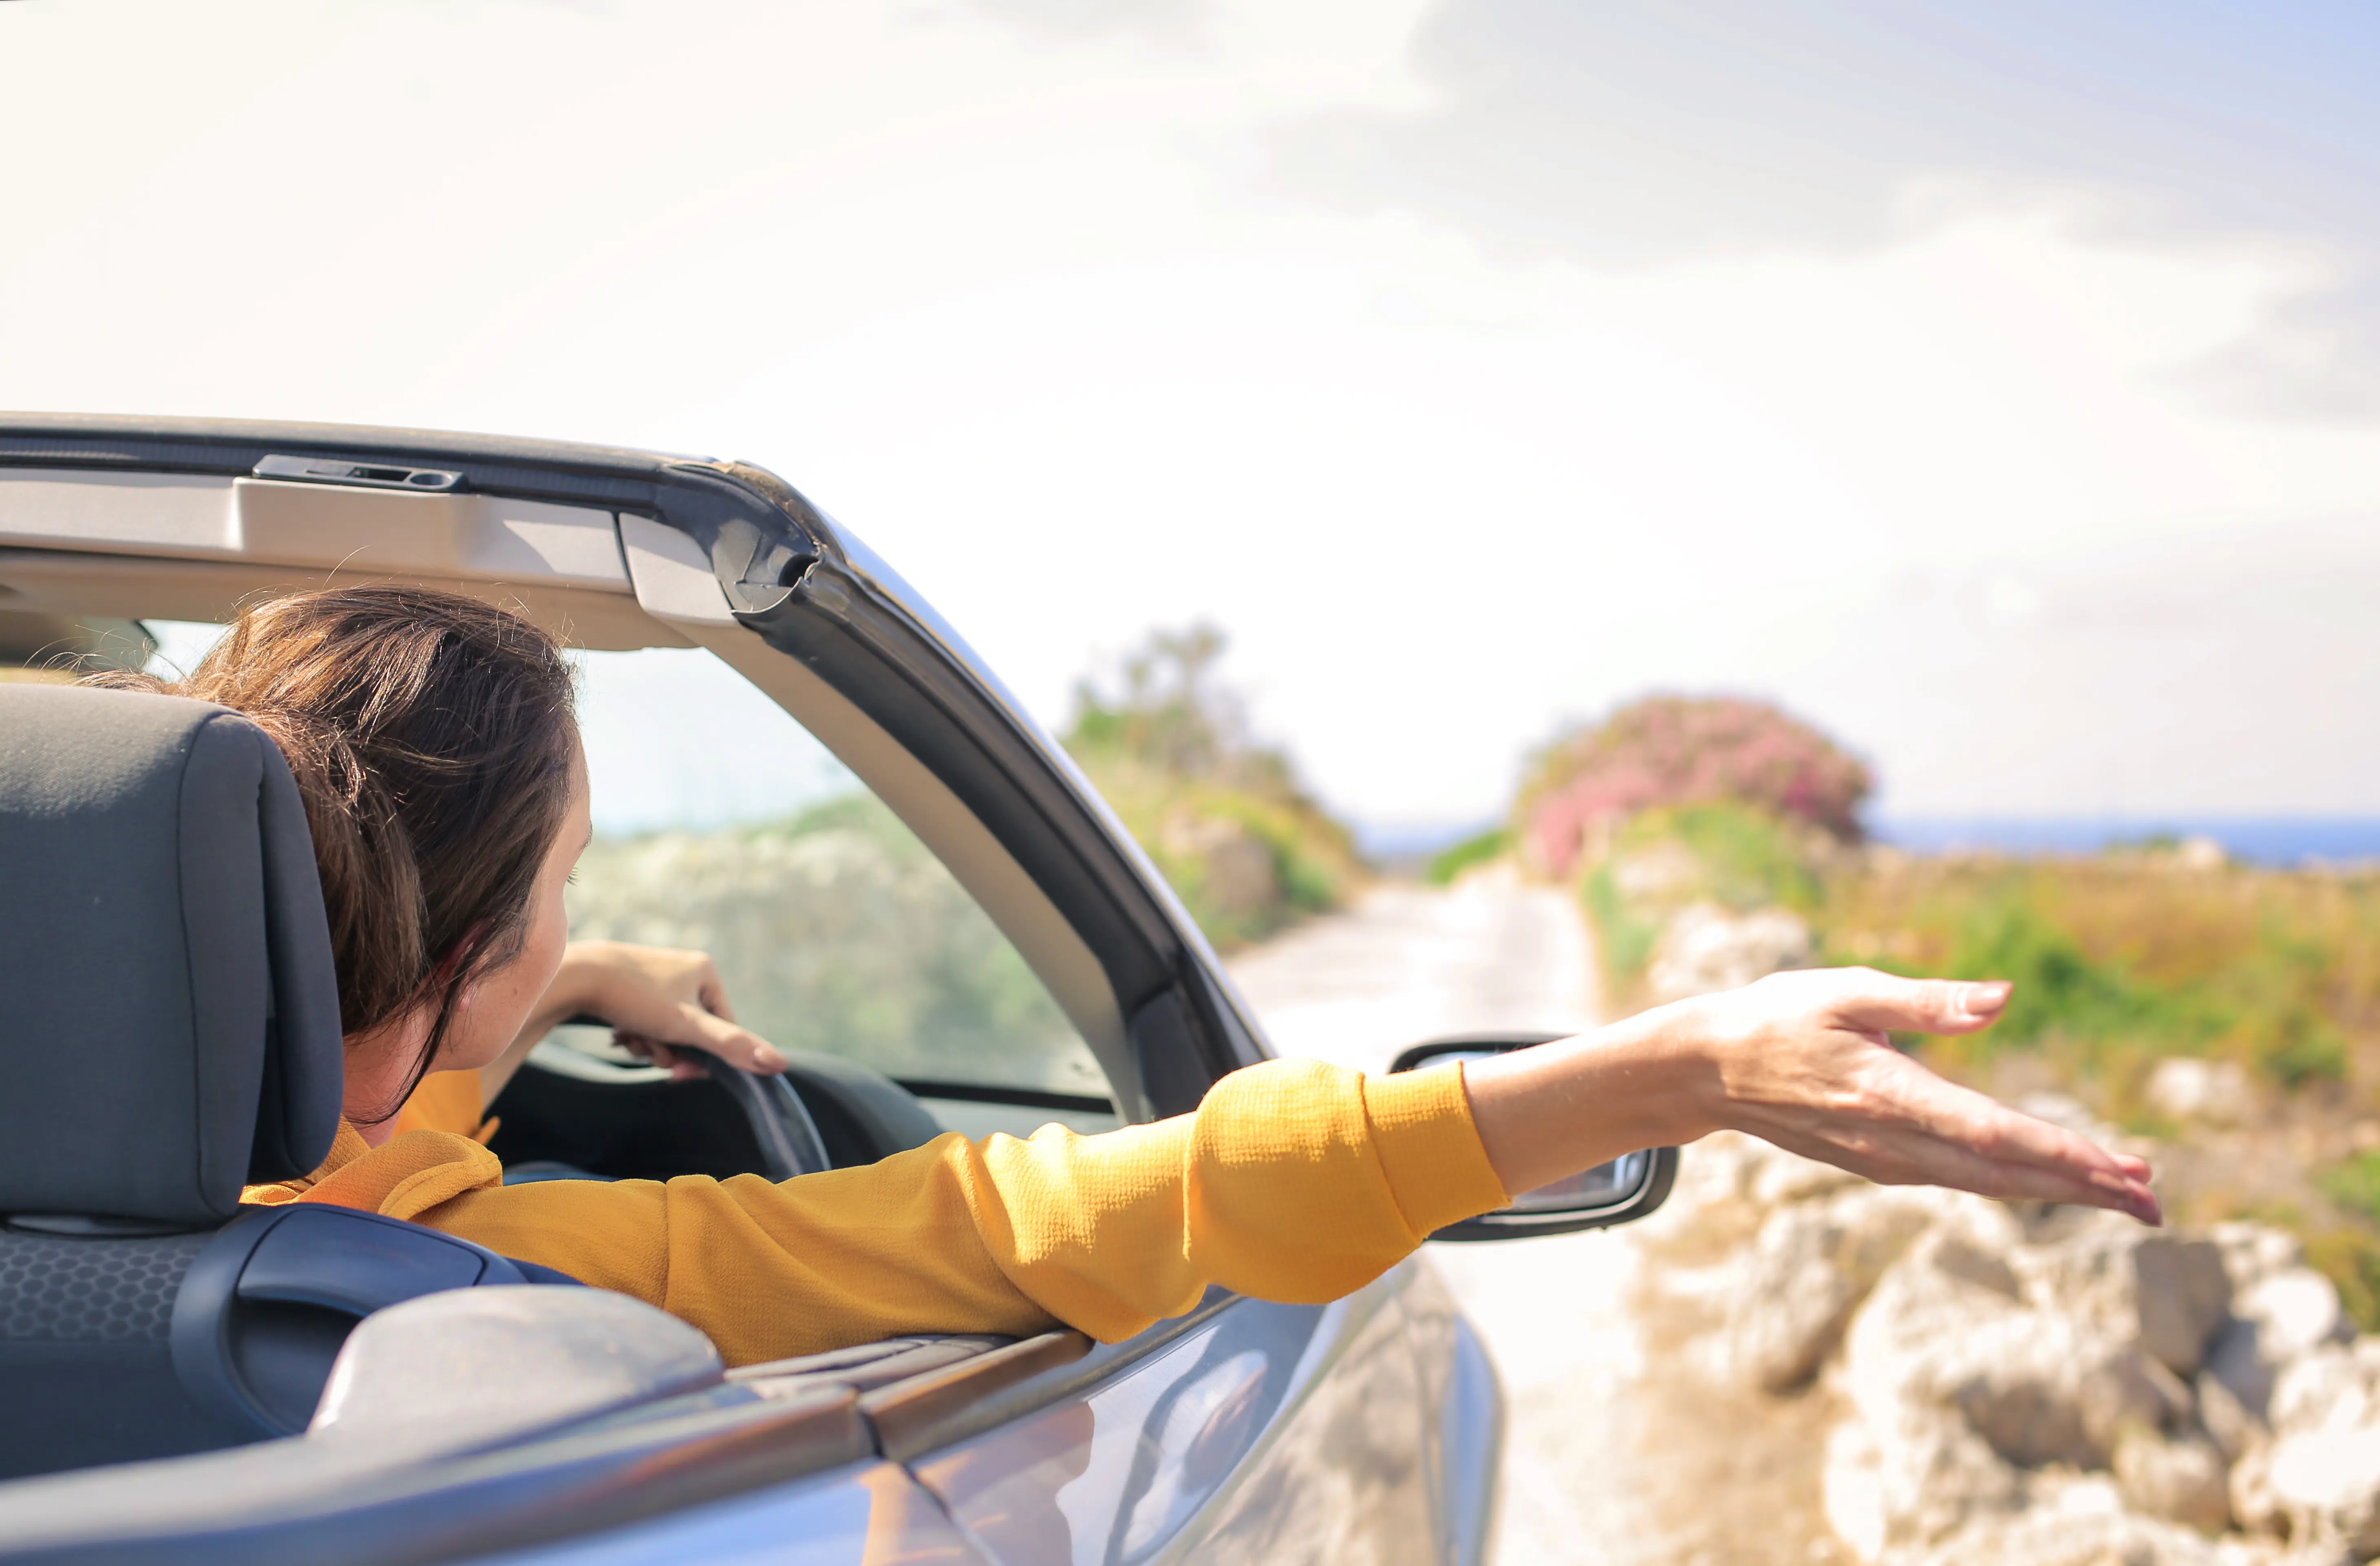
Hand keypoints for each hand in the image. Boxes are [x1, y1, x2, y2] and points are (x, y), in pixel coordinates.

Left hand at [561, 940, 789, 1080]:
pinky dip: (635, 1032)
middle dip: (671, 1049)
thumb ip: (732, 1045)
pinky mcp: (630, 982)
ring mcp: (656, 974)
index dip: (705, 1056)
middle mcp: (684, 967)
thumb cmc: (635, 998)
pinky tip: (618, 1030)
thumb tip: (779, 1064)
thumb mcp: (688, 1027)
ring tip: (630, 1038)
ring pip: (666, 1028)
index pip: (723, 1026)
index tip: (680, 1072)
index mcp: (706, 970)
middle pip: (692, 1030)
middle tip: (650, 1051)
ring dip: (650, 1044)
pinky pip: (645, 1019)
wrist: (575, 975)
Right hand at [1681, 968, 2158, 1222]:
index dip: (2060, 1152)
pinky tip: (2050, 1180)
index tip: (2121, 1168)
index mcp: (1888, 1094)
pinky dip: (2017, 1183)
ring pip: (1989, 1184)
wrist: (1710, 1070)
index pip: (1991, 1131)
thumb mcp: (1846, 989)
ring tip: (2126, 1196)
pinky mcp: (1881, 1165)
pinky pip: (1963, 1180)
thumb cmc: (1778, 1016)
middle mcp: (1893, 1142)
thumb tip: (2004, 997)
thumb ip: (1926, 999)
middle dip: (2084, 1189)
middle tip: (2155, 1201)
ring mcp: (1887, 1161)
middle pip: (2005, 1175)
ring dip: (2060, 1191)